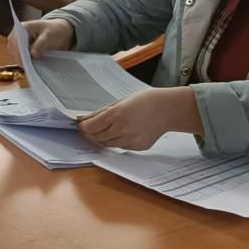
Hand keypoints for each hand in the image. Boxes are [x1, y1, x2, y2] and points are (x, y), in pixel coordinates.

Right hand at [9, 19, 74, 62]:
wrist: (59, 31)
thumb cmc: (55, 31)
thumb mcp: (50, 36)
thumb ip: (41, 45)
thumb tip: (33, 55)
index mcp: (23, 27)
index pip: (16, 40)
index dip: (19, 51)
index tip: (25, 61)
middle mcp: (17, 34)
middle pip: (13, 48)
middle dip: (20, 57)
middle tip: (29, 66)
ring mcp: (18, 41)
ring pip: (14, 53)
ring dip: (22, 60)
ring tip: (31, 65)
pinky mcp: (21, 48)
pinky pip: (19, 56)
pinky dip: (24, 61)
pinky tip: (31, 64)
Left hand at [75, 87, 200, 150]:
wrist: (168, 109)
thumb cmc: (144, 101)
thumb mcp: (119, 101)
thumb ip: (100, 112)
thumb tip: (82, 119)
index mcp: (117, 115)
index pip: (91, 127)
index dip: (83, 127)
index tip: (81, 124)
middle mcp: (123, 129)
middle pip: (97, 137)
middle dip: (90, 133)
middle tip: (88, 128)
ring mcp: (131, 140)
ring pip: (107, 144)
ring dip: (101, 138)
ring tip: (103, 129)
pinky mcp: (138, 147)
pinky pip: (120, 147)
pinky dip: (115, 141)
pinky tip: (119, 132)